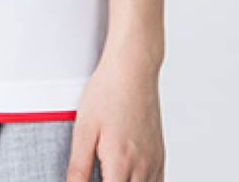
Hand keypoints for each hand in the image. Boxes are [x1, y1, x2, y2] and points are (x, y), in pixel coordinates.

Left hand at [67, 51, 164, 181]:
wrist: (133, 69)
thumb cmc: (108, 91)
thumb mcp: (84, 129)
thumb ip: (78, 166)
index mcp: (120, 163)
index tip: (92, 179)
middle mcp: (141, 167)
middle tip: (100, 173)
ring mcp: (153, 161)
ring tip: (111, 173)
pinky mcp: (160, 154)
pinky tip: (130, 177)